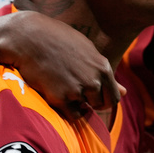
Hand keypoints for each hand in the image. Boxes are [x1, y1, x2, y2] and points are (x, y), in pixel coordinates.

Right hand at [3, 11, 123, 118]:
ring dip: (76, 103)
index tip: (93, 96)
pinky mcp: (60, 98)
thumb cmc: (58, 40)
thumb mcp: (86, 51)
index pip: (114, 96)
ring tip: (62, 84)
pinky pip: (71, 114)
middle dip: (90, 101)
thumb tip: (125, 92)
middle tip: (73, 87)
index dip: (104, 99)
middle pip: (100, 104)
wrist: (28, 38)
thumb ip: (104, 73)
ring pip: (84, 109)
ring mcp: (77, 90)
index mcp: (102, 67)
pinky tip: (56, 92)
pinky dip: (66, 109)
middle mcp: (93, 80)